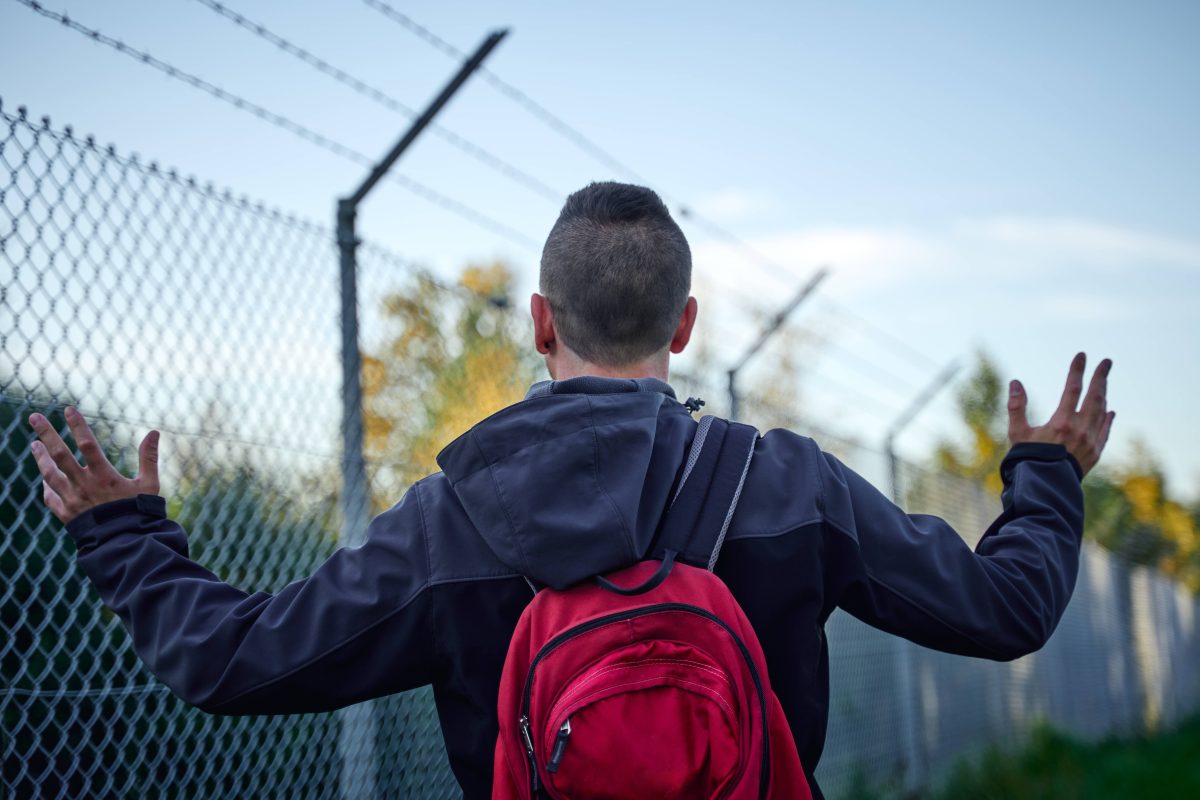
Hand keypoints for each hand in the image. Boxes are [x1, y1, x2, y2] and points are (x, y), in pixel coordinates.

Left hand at [28, 406, 159, 523]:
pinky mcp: (66, 514)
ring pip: (50, 474)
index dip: (78, 426)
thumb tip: (154, 432)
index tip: (69, 409)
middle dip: (46, 434)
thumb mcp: (149, 484)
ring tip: (34, 445)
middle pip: (59, 455)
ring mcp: (72, 500)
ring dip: (40, 458)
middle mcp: (84, 485)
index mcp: (104, 476)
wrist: (125, 543)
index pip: (88, 444)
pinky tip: (46, 478)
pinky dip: (47, 485)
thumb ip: (149, 457)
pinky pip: (51, 497)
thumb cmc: (139, 512)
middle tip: (34, 418)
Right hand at [1007, 352, 1113, 476]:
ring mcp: (1090, 442)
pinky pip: (1105, 432)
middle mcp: (1080, 430)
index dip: (1077, 371)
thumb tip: (1015, 382)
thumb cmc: (1027, 460)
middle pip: (1095, 397)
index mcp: (1061, 423)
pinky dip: (1107, 419)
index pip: (1072, 389)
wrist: (1044, 488)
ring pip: (1101, 412)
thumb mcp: (1018, 433)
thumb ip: (1017, 406)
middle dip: (1101, 377)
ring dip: (1104, 395)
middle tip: (1106, 361)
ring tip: (1104, 382)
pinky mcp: (1095, 453)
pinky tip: (1110, 411)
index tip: (1081, 355)